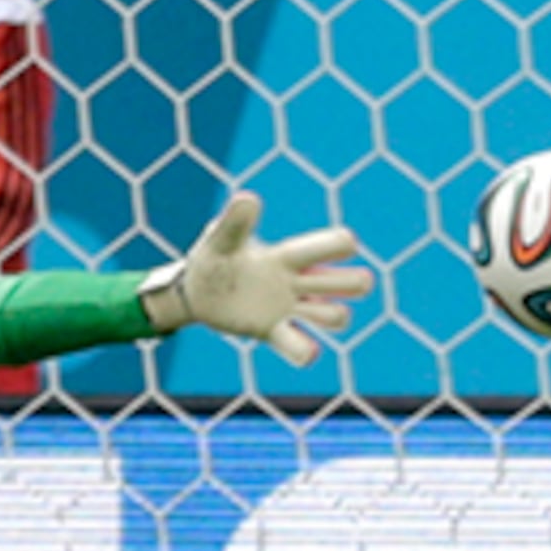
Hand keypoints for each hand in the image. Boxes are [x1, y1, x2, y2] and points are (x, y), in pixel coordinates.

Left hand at [141, 192, 371, 367]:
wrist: (196, 292)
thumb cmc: (214, 257)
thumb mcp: (220, 238)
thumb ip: (235, 222)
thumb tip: (248, 198)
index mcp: (289, 256)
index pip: (332, 246)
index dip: (343, 245)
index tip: (342, 245)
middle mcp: (298, 283)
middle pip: (351, 282)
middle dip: (354, 283)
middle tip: (327, 284)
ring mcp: (288, 311)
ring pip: (336, 317)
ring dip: (332, 316)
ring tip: (303, 311)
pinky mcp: (273, 334)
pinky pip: (302, 349)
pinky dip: (307, 352)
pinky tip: (305, 349)